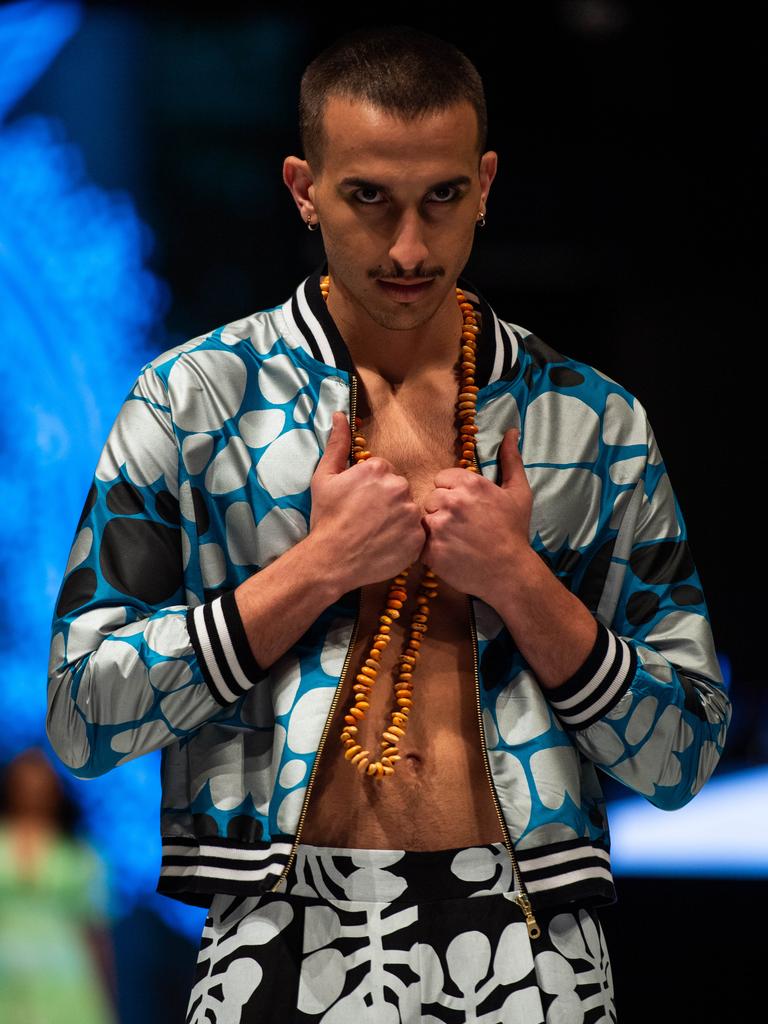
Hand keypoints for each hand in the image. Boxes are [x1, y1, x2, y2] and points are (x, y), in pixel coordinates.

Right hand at [309, 411, 424, 589]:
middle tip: (367, 520)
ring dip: (397, 520)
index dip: (371, 490)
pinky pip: (416, 534)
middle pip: (399, 490)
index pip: (384, 473)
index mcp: (378, 469)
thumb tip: (340, 414)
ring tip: (376, 534)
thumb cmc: (325, 518)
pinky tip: (385, 545)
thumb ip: (337, 444)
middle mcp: (399, 487)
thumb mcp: (324, 477)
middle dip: (386, 503)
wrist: (330, 559)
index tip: (359, 504)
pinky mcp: (417, 537)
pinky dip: (404, 540)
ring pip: (408, 511)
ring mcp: (410, 513)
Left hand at [420, 427, 531, 599]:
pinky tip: (449, 553)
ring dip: (435, 530)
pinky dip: (430, 550)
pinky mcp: (431, 551)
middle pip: (430, 499)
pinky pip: (420, 543)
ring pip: (423, 520)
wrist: (511, 572)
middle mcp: (452, 501)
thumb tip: (512, 431)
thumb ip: (511, 459)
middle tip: (462, 527)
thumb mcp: (518, 492)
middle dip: (442, 511)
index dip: (452, 494)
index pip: (441, 480)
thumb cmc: (514, 531)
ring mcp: (439, 527)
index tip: (467, 509)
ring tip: (456, 541)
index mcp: (469, 484)